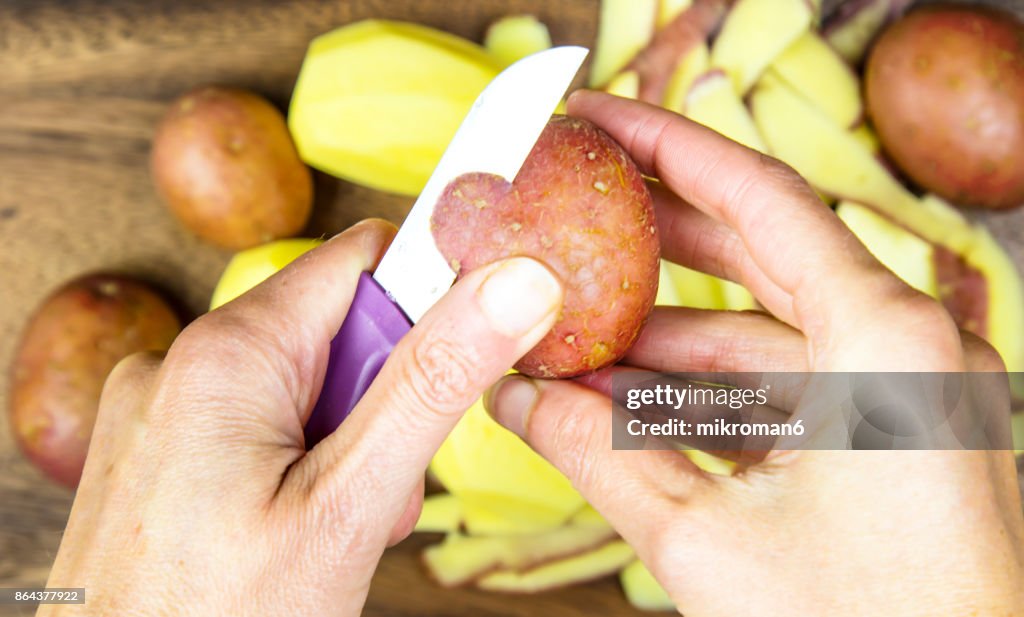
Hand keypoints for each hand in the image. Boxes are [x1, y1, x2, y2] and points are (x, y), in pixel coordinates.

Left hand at [41, 219, 562, 615]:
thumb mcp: (350, 501)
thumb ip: (434, 382)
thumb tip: (515, 283)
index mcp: (227, 352)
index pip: (364, 259)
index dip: (427, 304)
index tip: (455, 368)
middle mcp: (179, 363)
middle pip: (336, 332)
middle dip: (381, 404)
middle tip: (377, 489)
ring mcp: (161, 411)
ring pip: (303, 385)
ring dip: (343, 445)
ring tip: (330, 525)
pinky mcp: (158, 453)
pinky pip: (255, 425)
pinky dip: (296, 466)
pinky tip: (288, 529)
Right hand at [485, 91, 1023, 615]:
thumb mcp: (707, 541)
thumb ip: (598, 454)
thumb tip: (512, 398)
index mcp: (885, 337)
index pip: (760, 198)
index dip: (669, 146)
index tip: (600, 117)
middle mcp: (904, 347)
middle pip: (759, 251)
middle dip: (657, 230)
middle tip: (575, 200)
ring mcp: (897, 395)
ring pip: (760, 333)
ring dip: (665, 334)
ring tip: (572, 327)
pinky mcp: (882, 441)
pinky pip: (778, 392)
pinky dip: (702, 392)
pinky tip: (621, 397)